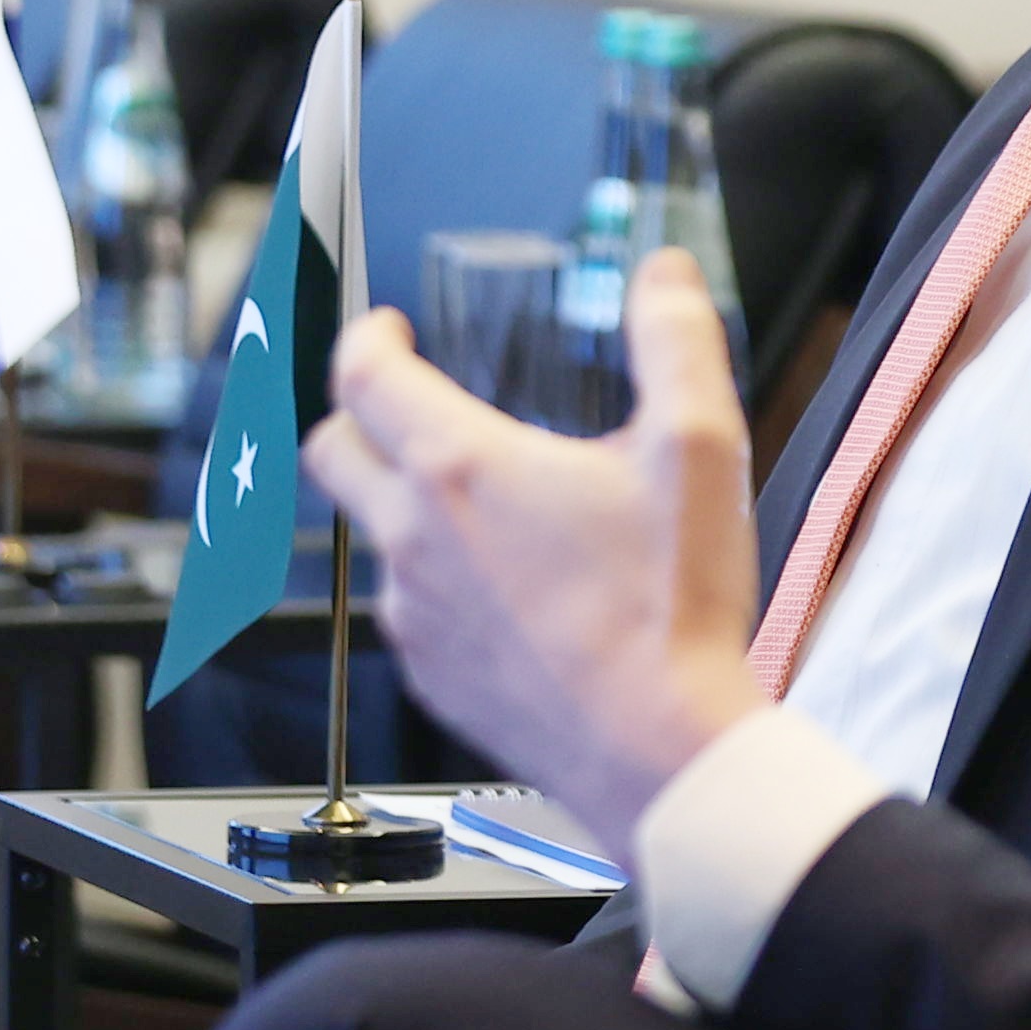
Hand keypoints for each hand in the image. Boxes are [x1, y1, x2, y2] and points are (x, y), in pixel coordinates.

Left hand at [304, 248, 765, 858]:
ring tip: (478, 500)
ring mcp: (416, 617)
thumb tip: (663, 276)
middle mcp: (415, 539)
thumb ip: (676, 342)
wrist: (663, 753)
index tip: (388, 330)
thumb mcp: (699, 447)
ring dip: (404, 503)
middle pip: (331, 453)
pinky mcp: (434, 680)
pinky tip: (506, 587)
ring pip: (374, 538)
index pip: (362, 375)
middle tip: (399, 400)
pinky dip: (438, 581)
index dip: (366, 337)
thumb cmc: (673, 610)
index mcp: (461, 469)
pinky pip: (412, 611)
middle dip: (354, 413)